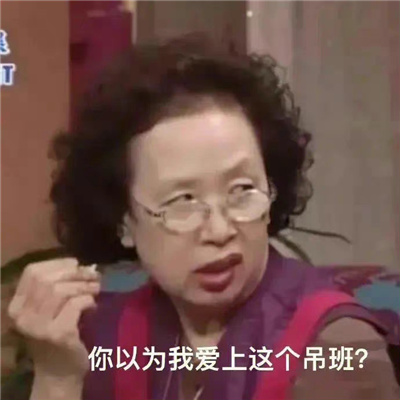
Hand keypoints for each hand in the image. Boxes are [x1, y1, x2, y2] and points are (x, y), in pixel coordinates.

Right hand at [7, 258, 100, 378]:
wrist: (59, 373)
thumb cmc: (55, 334)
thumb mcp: (49, 308)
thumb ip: (58, 286)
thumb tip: (81, 264)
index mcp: (17, 305)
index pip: (32, 272)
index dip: (56, 263)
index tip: (75, 263)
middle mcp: (22, 316)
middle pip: (48, 279)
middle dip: (74, 273)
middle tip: (93, 276)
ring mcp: (38, 326)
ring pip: (61, 290)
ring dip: (84, 286)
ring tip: (96, 289)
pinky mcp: (58, 334)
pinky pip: (75, 304)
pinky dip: (88, 301)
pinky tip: (92, 307)